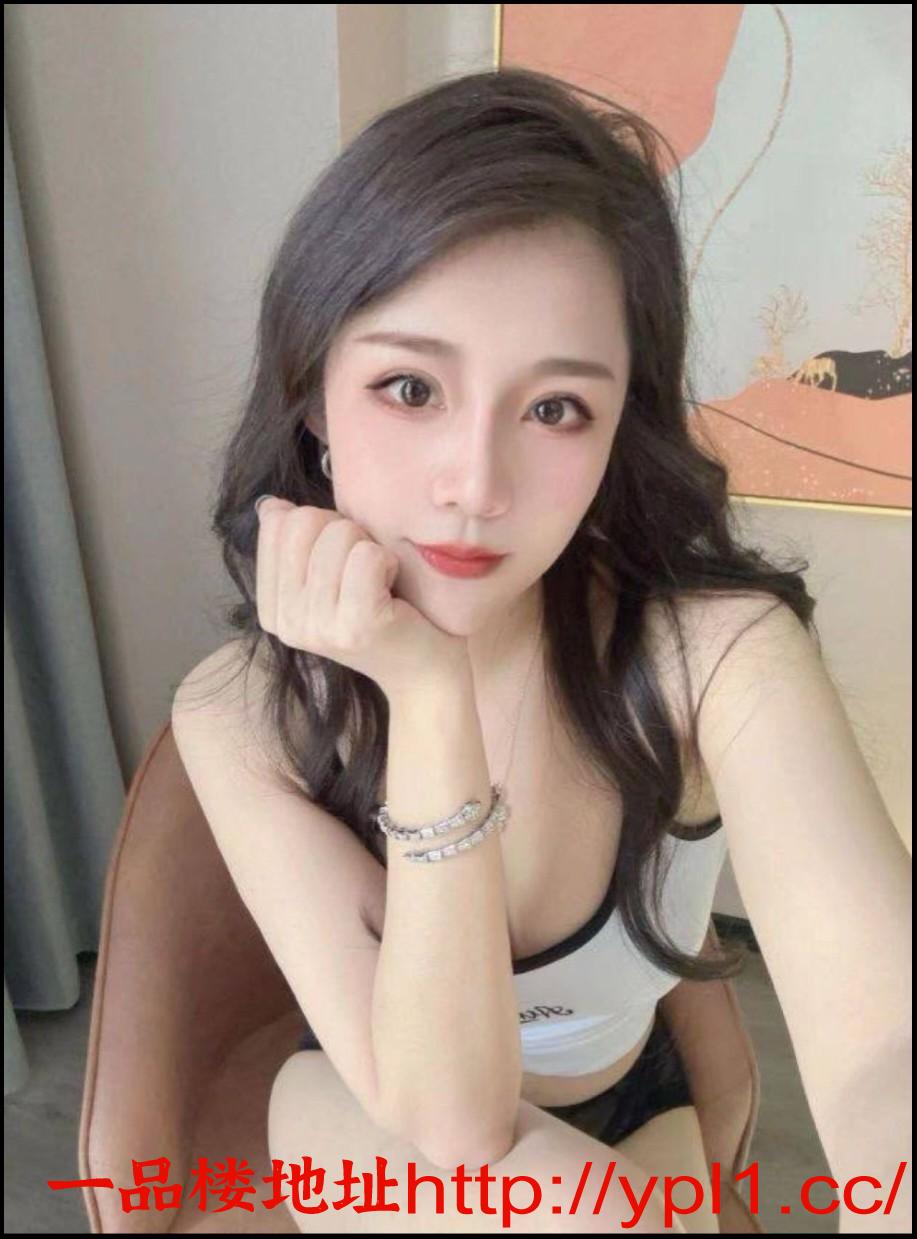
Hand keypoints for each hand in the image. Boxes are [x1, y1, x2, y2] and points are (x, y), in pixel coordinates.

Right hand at [254, 499, 469, 697]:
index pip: (276, 526)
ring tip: (381, 582)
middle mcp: (287, 623)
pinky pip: (367, 556)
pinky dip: (388, 560)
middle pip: (304, 523)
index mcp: (273, 610)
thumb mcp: (328, 580)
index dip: (320, 526)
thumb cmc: (384, 614)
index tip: (342, 561)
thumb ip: (295, 544)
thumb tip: (270, 505)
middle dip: (344, 530)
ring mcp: (319, 627)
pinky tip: (393, 589)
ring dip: (371, 547)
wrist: (426, 673)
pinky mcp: (357, 625)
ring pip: (339, 534)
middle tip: (366, 569)